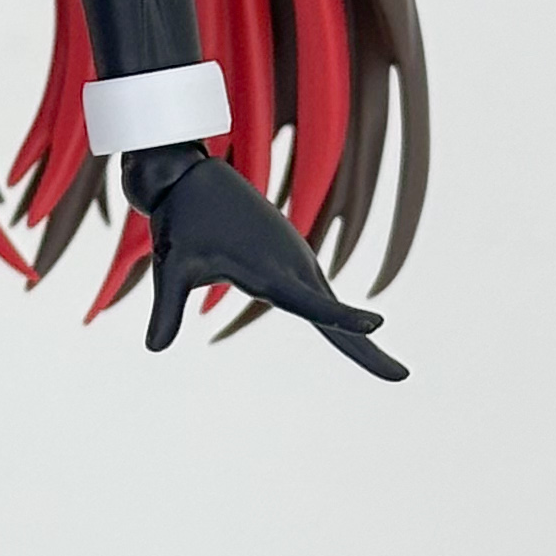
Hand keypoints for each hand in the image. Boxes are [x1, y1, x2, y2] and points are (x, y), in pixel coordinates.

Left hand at [121, 145, 406, 381]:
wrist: (191, 178)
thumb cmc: (182, 220)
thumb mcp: (171, 267)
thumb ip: (166, 309)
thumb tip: (152, 349)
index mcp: (270, 270)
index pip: (310, 304)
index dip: (342, 317)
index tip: (375, 325)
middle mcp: (292, 267)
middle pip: (334, 317)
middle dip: (367, 349)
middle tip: (402, 377)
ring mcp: (296, 262)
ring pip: (329, 308)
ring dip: (358, 339)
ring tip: (391, 370)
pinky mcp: (290, 258)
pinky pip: (317, 296)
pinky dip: (339, 320)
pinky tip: (354, 335)